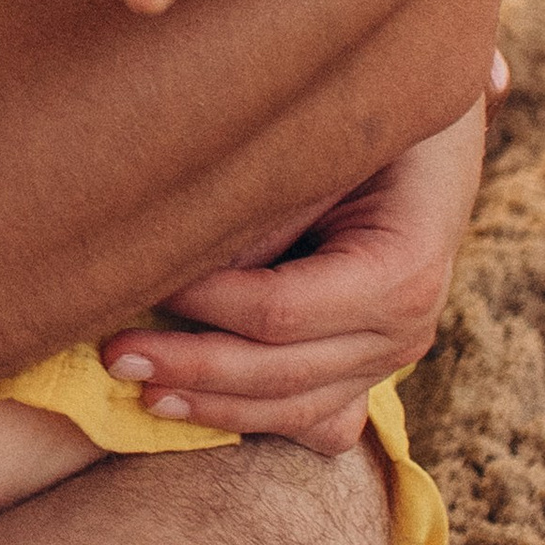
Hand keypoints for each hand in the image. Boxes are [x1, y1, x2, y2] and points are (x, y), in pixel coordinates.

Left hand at [101, 71, 499, 451]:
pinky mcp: (370, 370)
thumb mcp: (323, 147)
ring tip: (143, 394)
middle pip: (283, 371)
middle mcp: (405, 329)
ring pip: (297, 408)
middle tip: (114, 355)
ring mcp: (390, 358)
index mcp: (401, 270)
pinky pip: (317, 420)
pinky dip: (258, 420)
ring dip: (214, 407)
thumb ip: (266, 209)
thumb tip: (180, 259)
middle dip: (192, 367)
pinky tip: (200, 414)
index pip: (279, 309)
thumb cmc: (369, 125)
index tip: (137, 281)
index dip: (203, 304)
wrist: (430, 136)